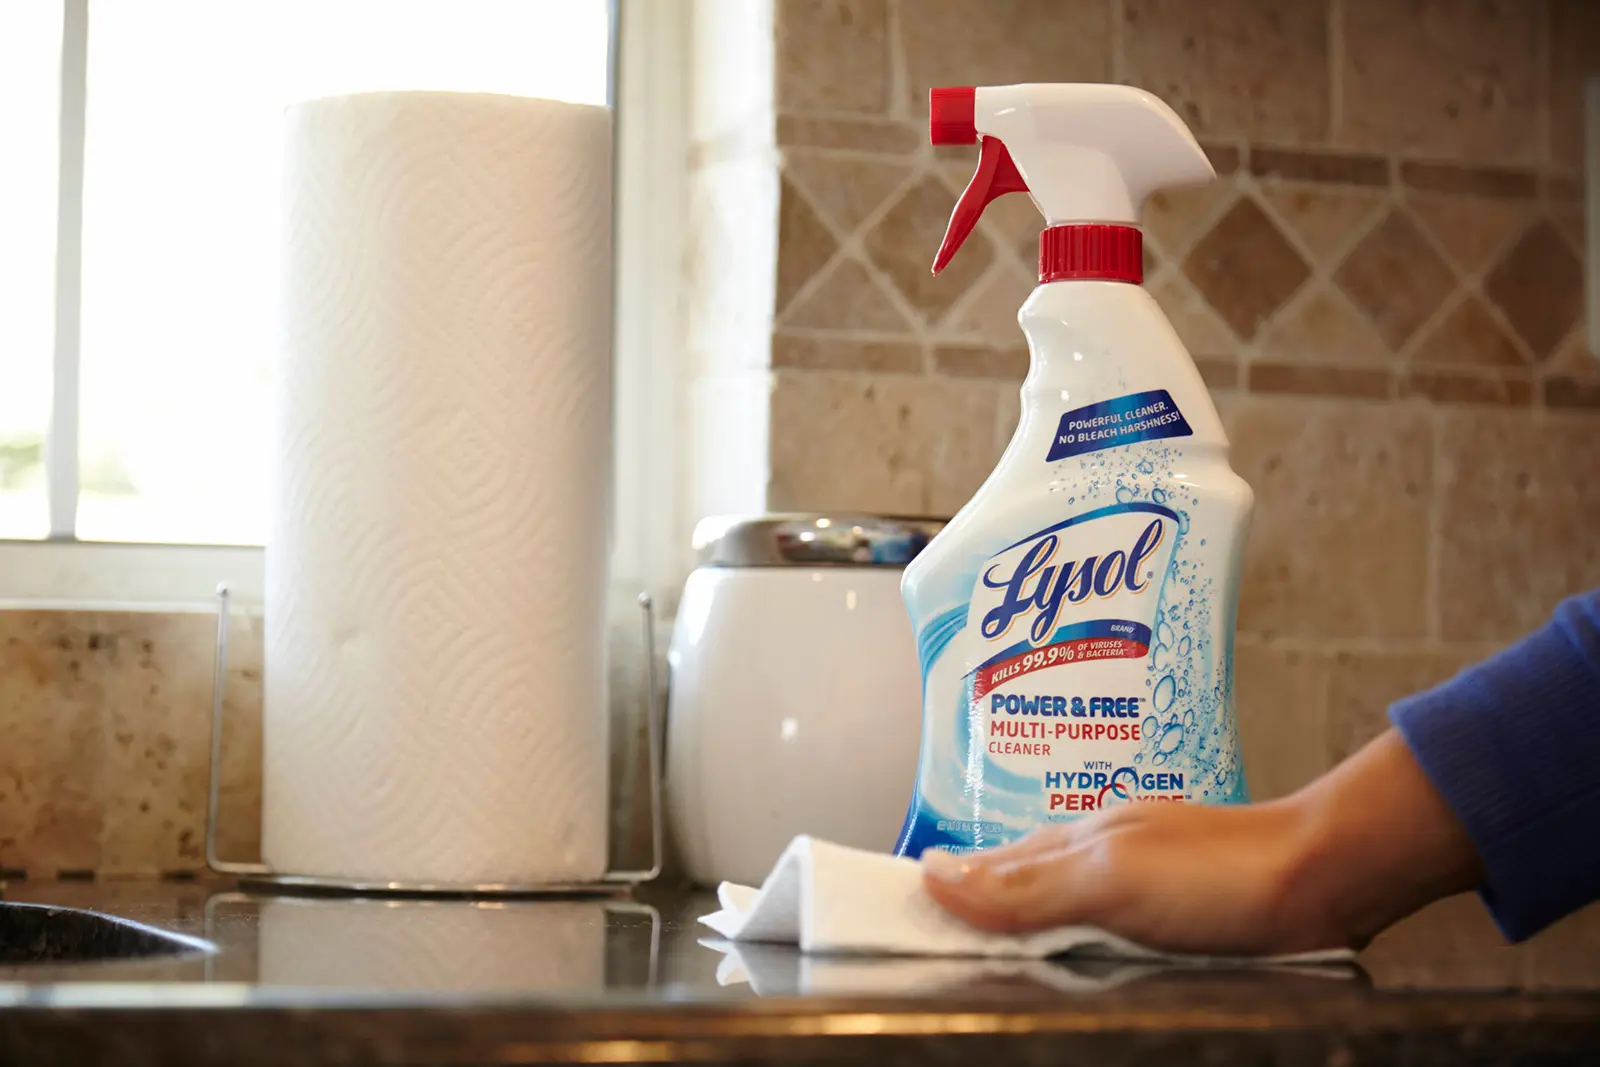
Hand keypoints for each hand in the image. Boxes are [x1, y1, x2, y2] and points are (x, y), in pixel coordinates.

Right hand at [921, 731, 1482, 954]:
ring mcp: (1134, 883)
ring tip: (976, 925)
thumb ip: (1024, 886)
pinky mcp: (1169, 916)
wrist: (1321, 879)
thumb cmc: (1221, 873)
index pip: (981, 867)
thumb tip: (933, 876)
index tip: (893, 905)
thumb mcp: (1108, 880)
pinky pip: (1097, 922)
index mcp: (1070, 841)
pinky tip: (1069, 946)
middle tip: (920, 918)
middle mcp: (1096, 857)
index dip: (940, 884)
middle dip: (968, 895)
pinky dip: (1067, 933)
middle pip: (1013, 880)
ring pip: (1054, 900)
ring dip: (1016, 911)